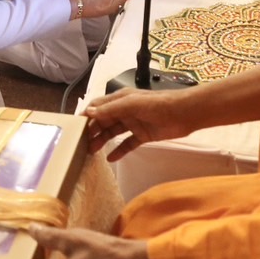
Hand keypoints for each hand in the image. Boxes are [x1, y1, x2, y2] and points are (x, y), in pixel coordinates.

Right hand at [83, 86, 198, 158]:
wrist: (184, 113)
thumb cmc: (157, 104)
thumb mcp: (131, 104)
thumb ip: (110, 109)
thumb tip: (89, 112)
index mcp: (120, 99)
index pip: (98, 106)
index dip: (87, 115)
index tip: (75, 128)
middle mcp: (124, 110)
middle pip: (104, 121)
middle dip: (92, 131)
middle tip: (81, 144)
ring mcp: (134, 123)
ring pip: (113, 133)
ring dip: (102, 141)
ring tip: (91, 153)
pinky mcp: (143, 135)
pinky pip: (127, 144)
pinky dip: (119, 151)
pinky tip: (110, 159)